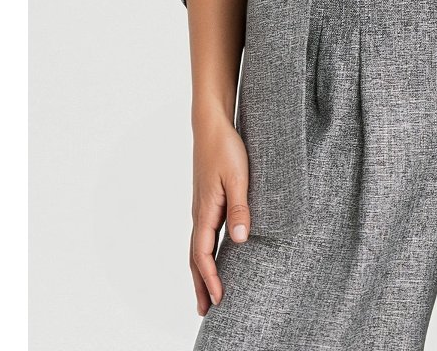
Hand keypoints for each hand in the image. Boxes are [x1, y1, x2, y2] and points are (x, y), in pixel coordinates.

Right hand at [189, 110, 250, 314]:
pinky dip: (205, 253)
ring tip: (207, 292)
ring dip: (201, 271)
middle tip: (205, 311)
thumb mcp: (239, 176)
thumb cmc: (226, 148)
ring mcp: (202, 207)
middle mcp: (200, 213)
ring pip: (198, 247)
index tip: (219, 300)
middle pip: (195, 257)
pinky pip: (204, 234)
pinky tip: (214, 256)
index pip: (203, 255)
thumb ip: (241, 207)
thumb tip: (241, 239)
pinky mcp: (208, 200)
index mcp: (206, 211)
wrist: (212, 124)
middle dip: (200, 284)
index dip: (210, 279)